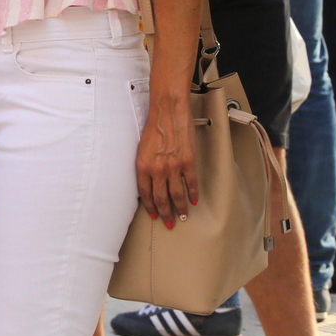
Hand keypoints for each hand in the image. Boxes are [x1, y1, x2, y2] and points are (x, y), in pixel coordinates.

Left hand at [136, 98, 198, 228]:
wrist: (168, 112)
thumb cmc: (154, 127)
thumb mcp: (142, 148)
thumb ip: (145, 166)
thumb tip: (149, 183)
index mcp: (143, 166)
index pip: (145, 194)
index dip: (150, 207)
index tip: (155, 215)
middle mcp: (157, 169)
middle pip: (161, 198)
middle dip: (166, 214)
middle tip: (170, 223)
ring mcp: (173, 167)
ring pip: (177, 195)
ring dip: (181, 208)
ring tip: (183, 216)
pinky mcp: (188, 162)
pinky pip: (191, 184)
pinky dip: (193, 194)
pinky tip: (194, 201)